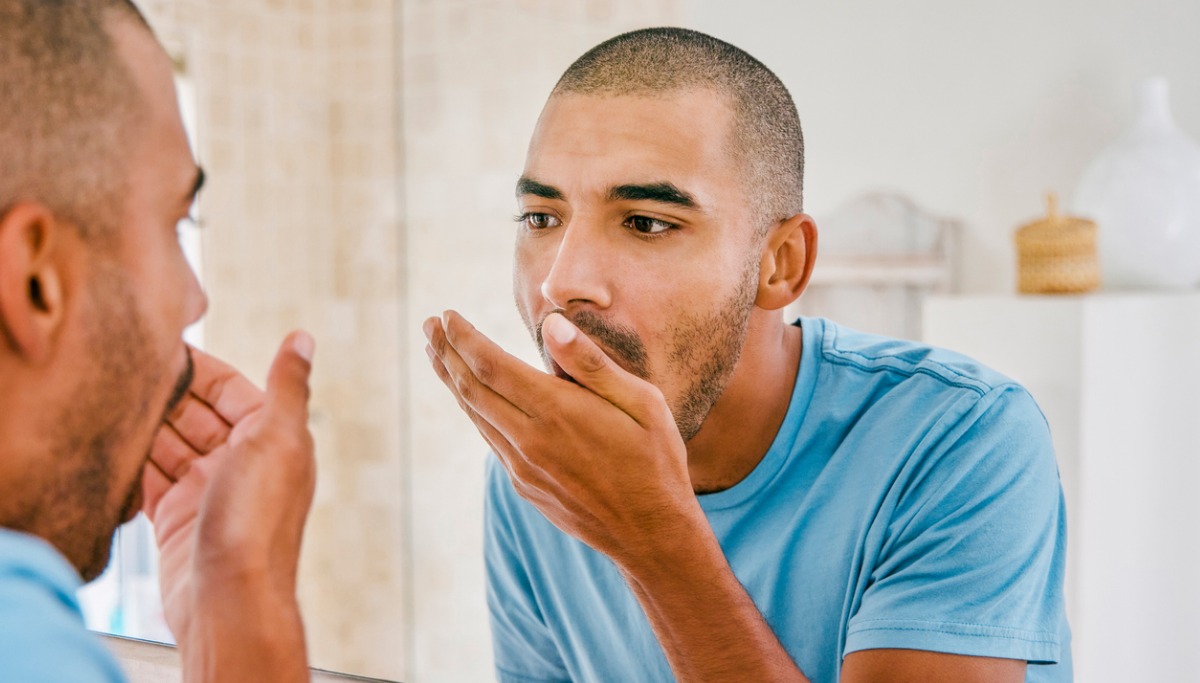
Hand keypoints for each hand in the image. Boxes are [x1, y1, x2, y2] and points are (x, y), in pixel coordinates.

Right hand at [142, 332, 315, 681]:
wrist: (230, 599)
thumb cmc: (259, 521)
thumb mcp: (278, 439)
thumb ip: (287, 386)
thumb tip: (302, 338)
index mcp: (273, 439)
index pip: (231, 390)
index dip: (199, 369)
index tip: (162, 345)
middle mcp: (242, 462)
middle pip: (195, 416)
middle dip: (165, 396)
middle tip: (125, 372)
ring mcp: (207, 490)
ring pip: (168, 445)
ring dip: (144, 426)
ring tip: (111, 401)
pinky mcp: (176, 518)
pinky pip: (148, 480)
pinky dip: (132, 464)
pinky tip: (112, 445)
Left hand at [424, 310, 701, 565]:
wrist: (652, 535)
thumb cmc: (656, 460)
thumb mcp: (641, 402)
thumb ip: (590, 363)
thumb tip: (550, 324)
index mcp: (556, 412)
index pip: (491, 365)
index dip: (464, 338)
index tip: (446, 315)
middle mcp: (530, 441)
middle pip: (471, 389)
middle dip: (447, 353)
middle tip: (428, 326)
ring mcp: (523, 469)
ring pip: (476, 416)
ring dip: (452, 382)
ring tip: (438, 354)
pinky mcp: (526, 487)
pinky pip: (491, 441)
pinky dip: (475, 412)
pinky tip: (474, 400)